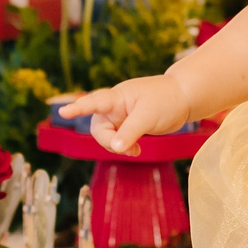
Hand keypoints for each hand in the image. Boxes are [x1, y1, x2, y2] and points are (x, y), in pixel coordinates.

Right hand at [61, 74, 191, 154]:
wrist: (184, 98)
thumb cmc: (166, 99)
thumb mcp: (148, 116)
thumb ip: (130, 132)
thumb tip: (114, 148)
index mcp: (117, 97)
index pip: (94, 102)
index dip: (78, 108)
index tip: (63, 112)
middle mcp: (115, 107)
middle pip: (98, 128)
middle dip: (109, 141)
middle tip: (127, 149)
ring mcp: (121, 117)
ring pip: (108, 136)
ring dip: (118, 146)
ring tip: (135, 150)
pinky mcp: (129, 126)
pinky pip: (118, 139)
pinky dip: (124, 147)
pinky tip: (136, 150)